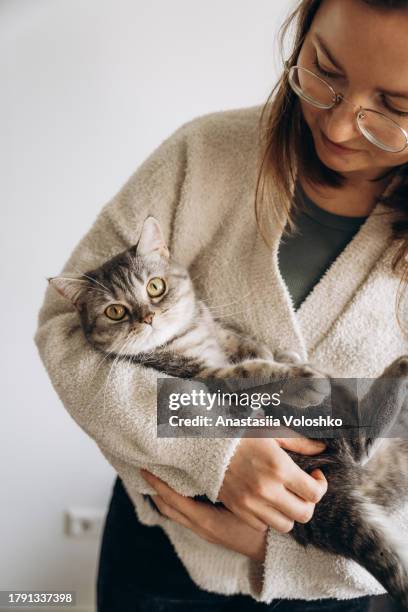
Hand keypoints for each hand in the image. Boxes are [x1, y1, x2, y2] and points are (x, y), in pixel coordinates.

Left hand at [140, 470, 266, 561]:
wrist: (274, 550)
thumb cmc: (263, 523)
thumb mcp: (246, 501)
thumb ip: (229, 482)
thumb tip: (215, 461)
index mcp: (205, 519)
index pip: (172, 499)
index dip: (157, 484)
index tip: (145, 468)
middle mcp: (200, 526)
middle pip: (167, 507)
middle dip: (154, 489)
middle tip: (145, 470)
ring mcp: (203, 530)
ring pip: (174, 513)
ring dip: (163, 496)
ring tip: (156, 478)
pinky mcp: (209, 530)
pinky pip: (183, 514)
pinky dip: (174, 502)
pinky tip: (178, 490)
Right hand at [218, 436, 327, 532]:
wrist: (206, 443)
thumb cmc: (242, 434)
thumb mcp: (272, 432)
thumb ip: (300, 442)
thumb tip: (322, 448)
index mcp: (279, 468)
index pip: (315, 493)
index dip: (321, 486)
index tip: (314, 476)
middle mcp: (267, 490)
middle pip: (304, 514)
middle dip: (309, 502)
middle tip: (303, 489)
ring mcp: (251, 503)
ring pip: (285, 525)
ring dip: (290, 513)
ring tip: (285, 497)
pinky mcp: (238, 510)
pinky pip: (262, 526)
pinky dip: (268, 517)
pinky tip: (267, 501)